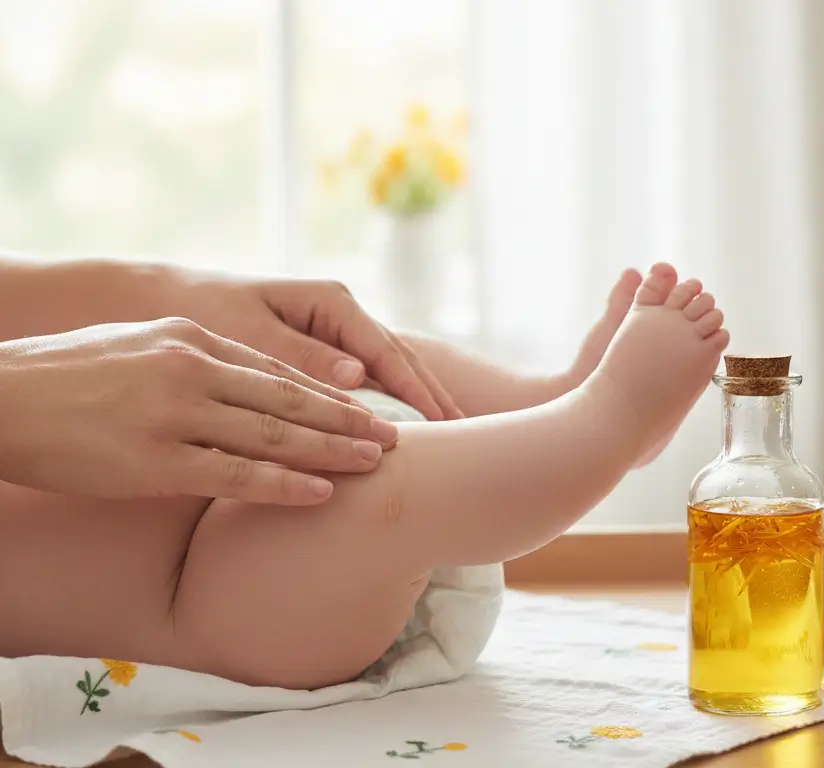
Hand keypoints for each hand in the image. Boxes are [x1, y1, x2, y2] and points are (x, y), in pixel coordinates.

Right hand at [0, 318, 400, 505]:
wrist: (1, 398)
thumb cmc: (70, 375)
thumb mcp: (142, 348)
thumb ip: (198, 363)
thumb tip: (246, 388)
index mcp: (193, 341)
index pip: (278, 370)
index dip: (329, 392)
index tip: (368, 405)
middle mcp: (193, 370)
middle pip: (290, 399)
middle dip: (349, 418)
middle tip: (395, 436)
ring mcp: (176, 414)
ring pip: (274, 434)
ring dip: (333, 450)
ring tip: (377, 462)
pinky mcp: (155, 460)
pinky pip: (236, 474)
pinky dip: (284, 483)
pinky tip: (321, 491)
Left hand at [164, 270, 462, 420]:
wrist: (161, 298)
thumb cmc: (201, 310)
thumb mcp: (247, 332)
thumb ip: (301, 356)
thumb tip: (358, 379)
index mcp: (330, 302)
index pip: (388, 353)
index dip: (418, 391)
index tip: (445, 424)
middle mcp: (340, 314)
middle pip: (400, 361)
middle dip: (433, 397)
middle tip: (466, 437)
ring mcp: (334, 332)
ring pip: (389, 371)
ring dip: (418, 401)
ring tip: (451, 435)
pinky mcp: (321, 351)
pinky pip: (365, 380)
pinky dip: (389, 402)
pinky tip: (407, 426)